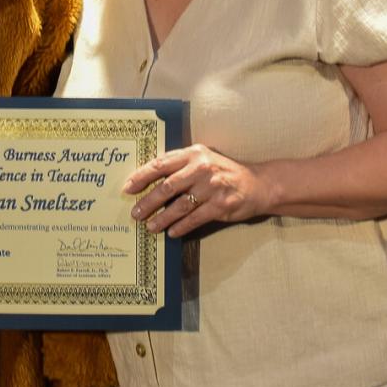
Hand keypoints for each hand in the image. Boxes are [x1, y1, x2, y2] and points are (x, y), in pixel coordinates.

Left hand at [124, 144, 270, 235]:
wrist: (258, 184)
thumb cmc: (223, 172)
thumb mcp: (202, 160)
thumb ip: (179, 166)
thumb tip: (148, 179)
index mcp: (193, 154)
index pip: (161, 164)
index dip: (141, 177)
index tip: (128, 188)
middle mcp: (202, 168)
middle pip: (167, 186)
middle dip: (148, 202)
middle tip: (135, 213)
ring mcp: (212, 187)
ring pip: (179, 205)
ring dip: (162, 218)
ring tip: (150, 226)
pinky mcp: (221, 205)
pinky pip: (195, 218)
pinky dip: (181, 227)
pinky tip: (171, 232)